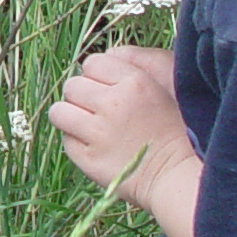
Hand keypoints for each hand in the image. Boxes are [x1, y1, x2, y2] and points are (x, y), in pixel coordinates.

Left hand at [45, 45, 196, 209]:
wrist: (177, 176)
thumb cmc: (175, 133)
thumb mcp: (163, 90)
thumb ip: (134, 70)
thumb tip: (102, 59)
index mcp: (135, 82)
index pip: (93, 63)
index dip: (96, 75)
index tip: (104, 88)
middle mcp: (113, 103)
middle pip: (72, 85)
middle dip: (81, 96)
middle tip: (95, 109)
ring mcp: (98, 132)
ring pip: (60, 111)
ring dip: (70, 116)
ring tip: (86, 125)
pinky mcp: (87, 157)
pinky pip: (65, 139)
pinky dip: (75, 141)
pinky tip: (93, 146)